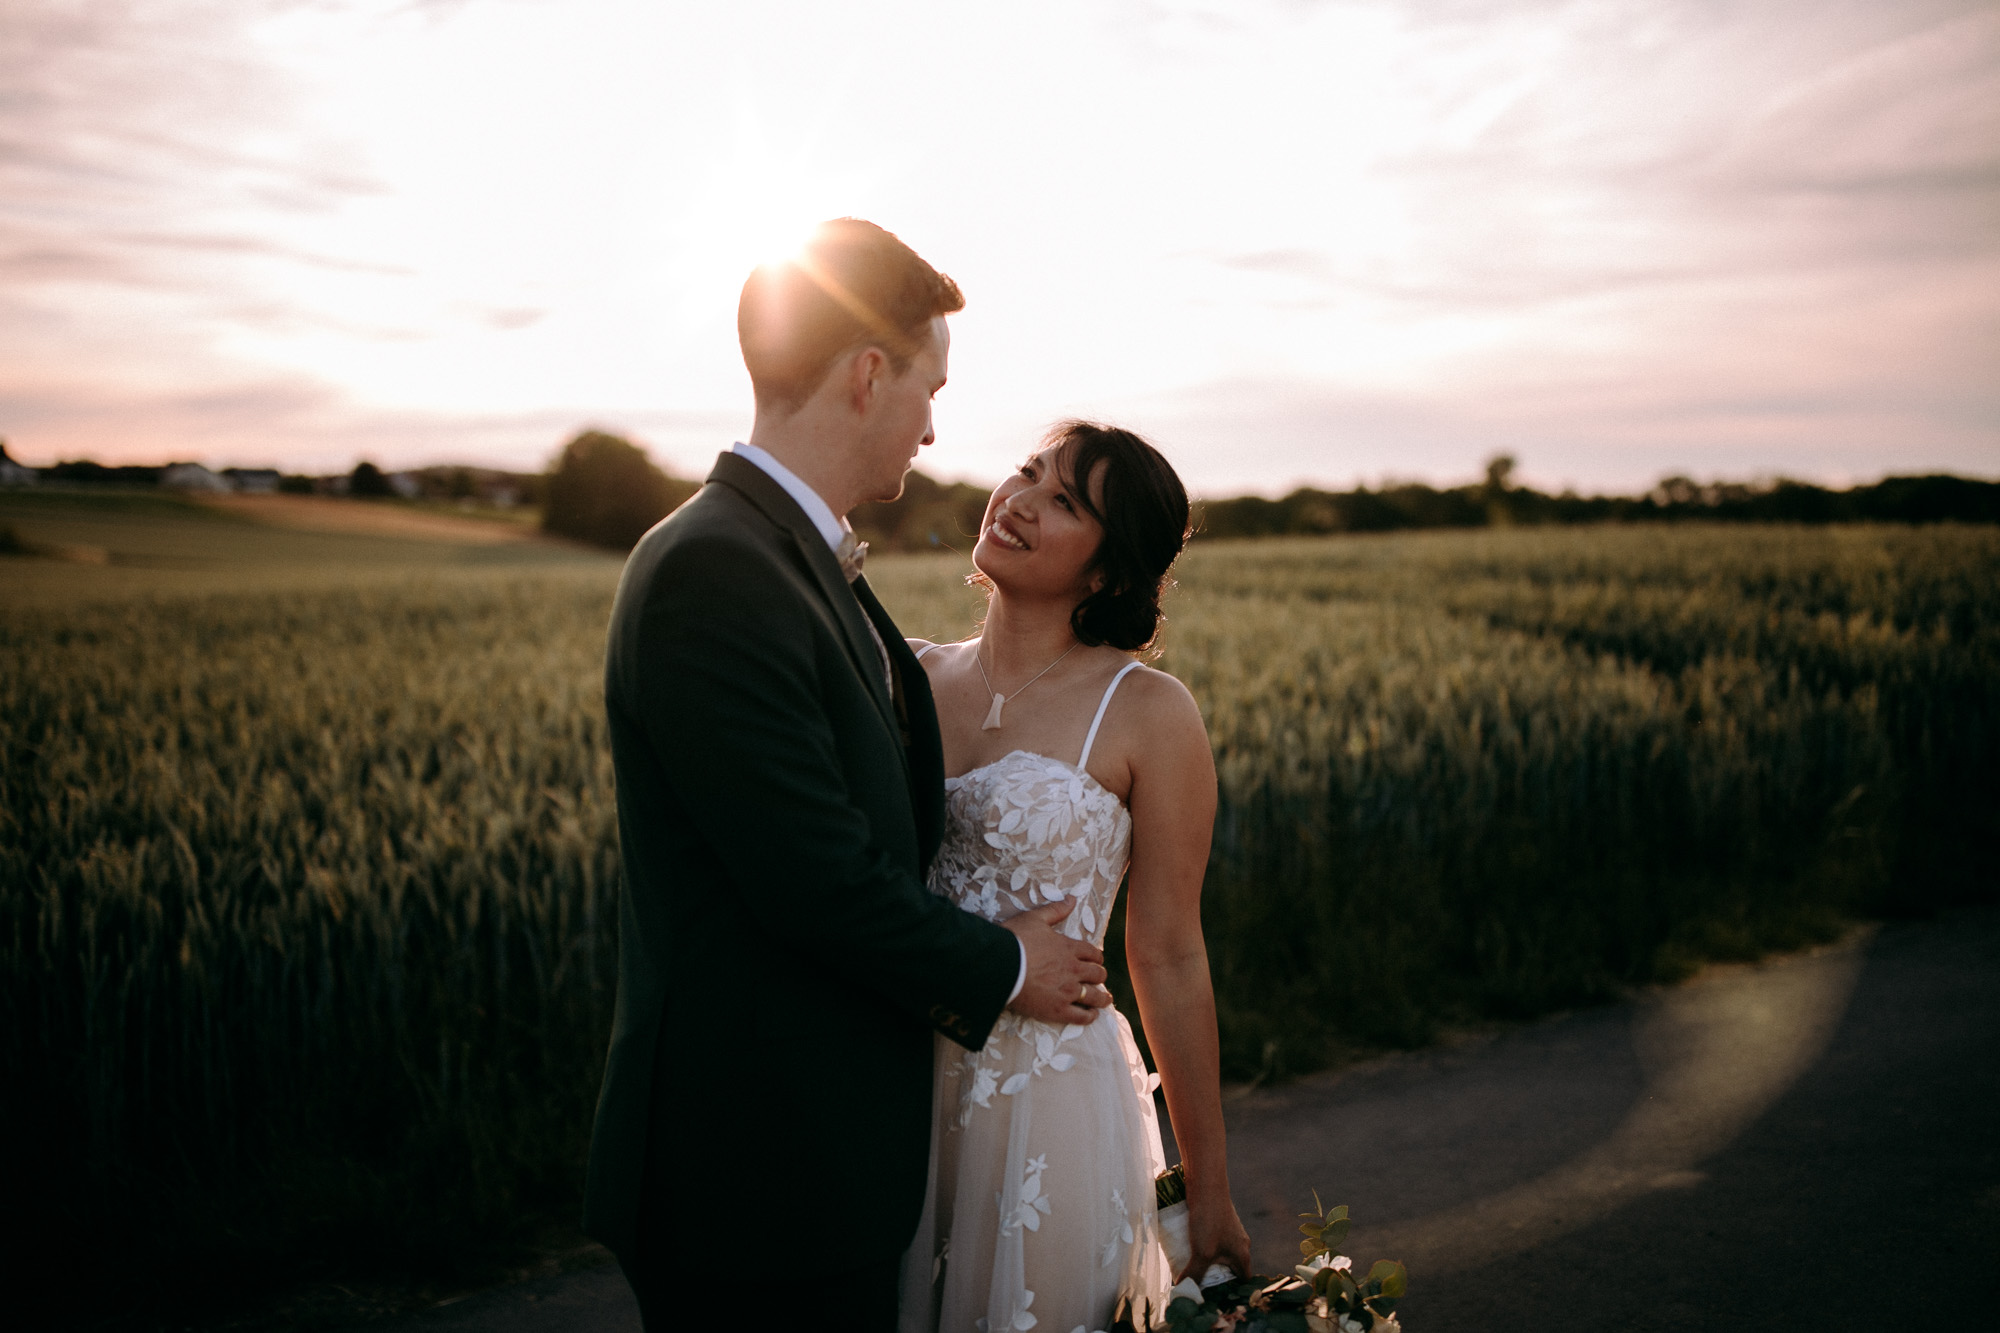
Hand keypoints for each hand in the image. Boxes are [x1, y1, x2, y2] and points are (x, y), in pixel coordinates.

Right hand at [1002, 900, 1112, 1025]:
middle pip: (1097, 974)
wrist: (999, 966)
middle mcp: (1073, 970)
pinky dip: (1089, 1016)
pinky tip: (1091, 1015)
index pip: (1093, 953)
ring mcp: (1067, 991)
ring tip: (1105, 999)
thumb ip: (1056, 910)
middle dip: (1100, 975)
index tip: (1095, 960)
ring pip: (1094, 996)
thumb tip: (1072, 898)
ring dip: (1103, 997)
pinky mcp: (1057, 1010)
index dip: (1096, 957)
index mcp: (1069, 948)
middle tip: (1098, 978)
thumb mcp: (1035, 919)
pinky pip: (1081, 1016)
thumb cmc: (1014, 939)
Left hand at [1182, 1191, 1252, 1283]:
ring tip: (1189, 1267)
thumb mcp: (1201, 1252)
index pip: (1242, 1282)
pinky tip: (1188, 1248)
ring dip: (1206, 1261)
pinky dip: (1202, 1247)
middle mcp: (1240, 1245)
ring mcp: (1230, 1233)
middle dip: (1213, 1277)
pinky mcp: (1219, 1223)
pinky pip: (1212, 1241)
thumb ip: (1194, 1274)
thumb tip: (1183, 1291)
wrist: (1206, 1185)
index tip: (1214, 1298)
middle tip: (1198, 1284)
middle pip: (1228, 1269)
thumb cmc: (1209, 1219)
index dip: (1230, 1292)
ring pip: (1219, 1254)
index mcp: (1243, 1256)